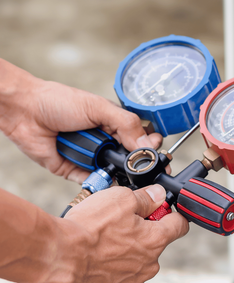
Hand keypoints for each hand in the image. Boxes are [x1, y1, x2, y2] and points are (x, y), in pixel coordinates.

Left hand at [0, 59, 162, 182]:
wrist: (24, 111)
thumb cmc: (58, 101)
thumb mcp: (99, 108)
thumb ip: (126, 124)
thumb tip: (148, 143)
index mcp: (115, 124)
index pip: (142, 138)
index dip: (151, 147)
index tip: (157, 153)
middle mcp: (106, 142)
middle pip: (131, 159)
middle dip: (137, 163)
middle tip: (143, 165)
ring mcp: (91, 157)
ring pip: (114, 172)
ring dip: (119, 173)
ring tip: (124, 172)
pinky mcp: (75, 170)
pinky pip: (93, 181)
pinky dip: (100, 182)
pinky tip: (108, 181)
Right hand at [0, 185, 188, 282]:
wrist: (59, 257)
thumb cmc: (90, 229)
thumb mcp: (122, 198)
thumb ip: (146, 197)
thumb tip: (158, 194)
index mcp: (157, 240)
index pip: (180, 225)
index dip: (172, 211)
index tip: (161, 206)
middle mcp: (149, 262)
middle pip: (157, 238)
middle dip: (145, 225)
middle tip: (124, 215)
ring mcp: (132, 277)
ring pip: (138, 253)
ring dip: (128, 241)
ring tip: (106, 232)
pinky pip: (122, 266)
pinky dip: (114, 256)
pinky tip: (99, 246)